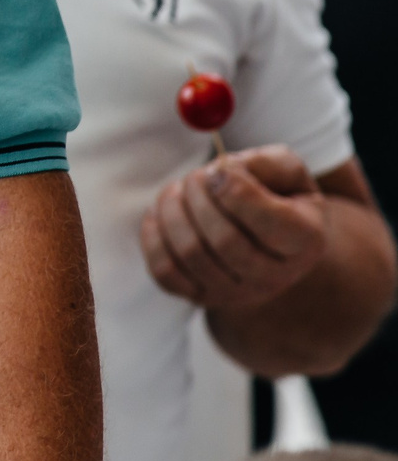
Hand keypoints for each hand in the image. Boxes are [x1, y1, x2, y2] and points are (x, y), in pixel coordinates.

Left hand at [141, 145, 329, 310]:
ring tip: (178, 190)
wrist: (261, 238)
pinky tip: (164, 214)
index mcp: (306, 241)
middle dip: (200, 196)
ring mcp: (237, 293)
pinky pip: (164, 271)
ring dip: (173, 210)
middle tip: (196, 175)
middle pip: (226, 241)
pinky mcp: (200, 297)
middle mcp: (275, 277)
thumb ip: (265, 163)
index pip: (272, 223)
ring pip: (191, 254)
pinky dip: (154, 235)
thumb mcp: (286, 170)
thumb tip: (221, 172)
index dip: (237, 191)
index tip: (218, 168)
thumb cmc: (274, 196)